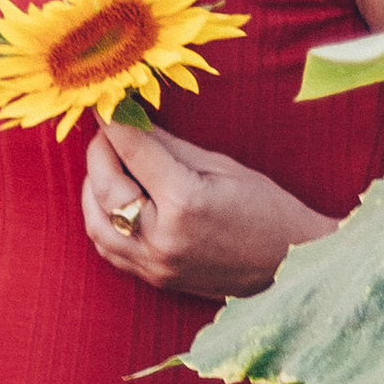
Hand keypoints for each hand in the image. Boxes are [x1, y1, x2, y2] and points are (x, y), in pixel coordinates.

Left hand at [81, 122, 331, 299]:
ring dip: (93, 189)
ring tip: (106, 165)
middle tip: (107, 133)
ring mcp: (155, 265)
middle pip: (106, 187)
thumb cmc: (266, 208)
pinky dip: (101, 219)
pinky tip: (112, 199)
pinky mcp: (154, 279)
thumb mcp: (221, 166)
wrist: (290, 266)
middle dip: (99, 152)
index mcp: (184, 202)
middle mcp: (162, 238)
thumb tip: (131, 120)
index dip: (115, 122)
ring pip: (96, 222)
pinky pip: (109, 248)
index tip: (106, 104)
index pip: (133, 151)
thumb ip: (169, 145)